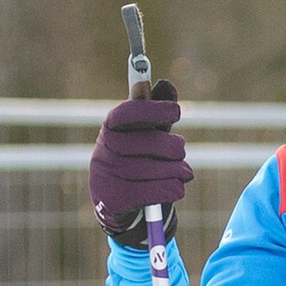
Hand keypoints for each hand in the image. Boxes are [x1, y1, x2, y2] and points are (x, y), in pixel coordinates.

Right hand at [89, 82, 192, 243]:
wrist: (116, 201)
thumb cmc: (136, 158)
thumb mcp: (146, 133)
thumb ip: (157, 111)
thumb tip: (166, 85)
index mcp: (110, 127)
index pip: (129, 112)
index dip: (154, 109)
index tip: (176, 111)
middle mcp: (104, 149)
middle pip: (153, 143)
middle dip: (174, 147)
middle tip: (180, 150)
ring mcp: (108, 175)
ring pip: (161, 169)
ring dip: (179, 171)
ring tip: (181, 172)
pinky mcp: (115, 198)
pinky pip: (159, 190)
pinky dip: (174, 188)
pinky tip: (176, 187)